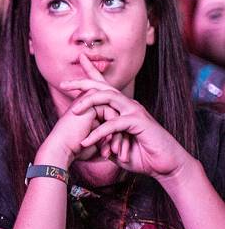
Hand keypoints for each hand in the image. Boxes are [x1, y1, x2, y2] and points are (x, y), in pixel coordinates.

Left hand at [64, 78, 191, 179]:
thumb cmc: (141, 156)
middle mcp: (128, 105)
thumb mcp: (114, 146)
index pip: (104, 87)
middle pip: (103, 86)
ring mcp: (134, 111)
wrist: (165, 166)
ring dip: (89, 102)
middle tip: (64, 84)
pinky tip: (86, 142)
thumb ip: (101, 139)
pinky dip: (98, 133)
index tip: (78, 63)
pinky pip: (113, 124)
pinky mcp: (139, 122)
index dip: (92, 73)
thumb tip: (83, 140)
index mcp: (121, 108)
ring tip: (73, 111)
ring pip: (108, 97)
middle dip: (83, 82)